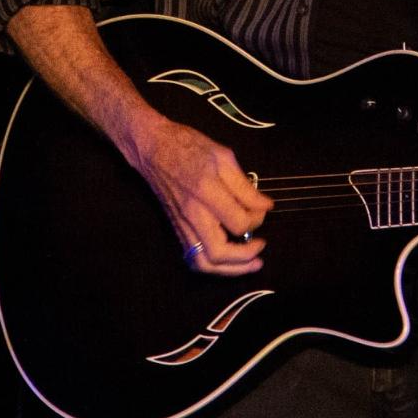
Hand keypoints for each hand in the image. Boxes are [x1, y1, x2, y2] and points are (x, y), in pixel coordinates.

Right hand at [124, 114, 273, 274]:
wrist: (153, 148)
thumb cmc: (189, 147)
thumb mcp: (223, 157)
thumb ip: (244, 186)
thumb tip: (265, 206)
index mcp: (206, 191)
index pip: (238, 222)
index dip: (257, 220)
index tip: (263, 210)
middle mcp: (192, 214)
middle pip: (218, 252)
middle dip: (244, 258)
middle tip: (261, 247)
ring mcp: (182, 224)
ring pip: (203, 263)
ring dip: (229, 270)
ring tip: (249, 264)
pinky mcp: (177, 229)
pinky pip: (193, 258)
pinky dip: (213, 266)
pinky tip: (228, 261)